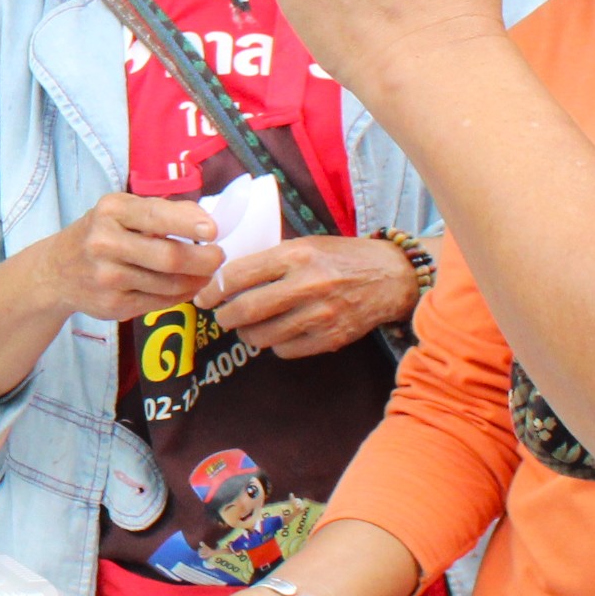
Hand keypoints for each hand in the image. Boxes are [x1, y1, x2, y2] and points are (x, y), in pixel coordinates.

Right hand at [22, 192, 221, 326]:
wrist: (55, 272)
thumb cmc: (99, 234)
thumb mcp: (120, 211)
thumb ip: (160, 212)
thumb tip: (206, 219)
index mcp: (111, 211)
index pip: (156, 216)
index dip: (189, 224)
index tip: (214, 230)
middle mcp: (105, 243)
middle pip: (169, 257)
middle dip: (203, 259)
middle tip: (218, 256)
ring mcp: (108, 278)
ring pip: (169, 284)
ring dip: (197, 279)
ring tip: (206, 272)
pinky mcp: (113, 305)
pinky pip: (161, 302)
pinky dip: (182, 294)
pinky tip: (187, 286)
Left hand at [203, 235, 418, 356]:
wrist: (391, 277)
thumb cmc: (341, 256)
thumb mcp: (306, 244)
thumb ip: (271, 258)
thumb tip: (226, 274)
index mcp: (296, 255)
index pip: (238, 274)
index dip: (213, 288)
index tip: (204, 295)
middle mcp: (306, 284)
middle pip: (245, 310)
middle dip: (224, 317)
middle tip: (222, 316)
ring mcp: (320, 315)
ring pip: (262, 336)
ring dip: (247, 334)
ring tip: (248, 326)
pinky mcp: (330, 338)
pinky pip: (285, 351)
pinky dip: (275, 345)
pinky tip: (279, 333)